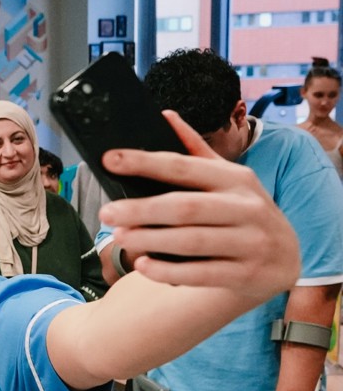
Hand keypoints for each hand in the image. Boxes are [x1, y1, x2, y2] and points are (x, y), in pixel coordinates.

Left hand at [99, 109, 298, 298]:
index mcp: (236, 178)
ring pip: (192, 241)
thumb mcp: (228, 179)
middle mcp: (247, 207)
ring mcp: (251, 242)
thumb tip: (165, 115)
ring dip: (151, 239)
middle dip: (141, 209)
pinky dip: (169, 271)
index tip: (109, 159)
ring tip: (119, 236)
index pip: (184, 166)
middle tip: (106, 213)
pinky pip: (202, 273)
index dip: (145, 162)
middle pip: (185, 207)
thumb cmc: (242, 212)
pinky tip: (144, 265)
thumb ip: (195, 151)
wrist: (285, 259)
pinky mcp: (248, 274)